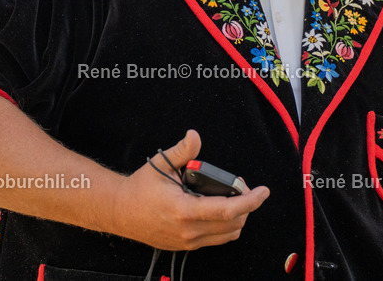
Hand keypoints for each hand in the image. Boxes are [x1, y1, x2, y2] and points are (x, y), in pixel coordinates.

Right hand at [110, 130, 269, 250]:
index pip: (227, 210)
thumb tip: (195, 136)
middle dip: (247, 206)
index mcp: (184, 210)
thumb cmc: (140, 188)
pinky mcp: (185, 246)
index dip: (250, 201)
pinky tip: (222, 211)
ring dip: (238, 218)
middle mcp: (188, 231)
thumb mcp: (161, 165)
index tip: (263, 191)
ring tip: (235, 199)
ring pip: (227, 235)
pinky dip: (226, 226)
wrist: (119, 212)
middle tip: (244, 189)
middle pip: (233, 224)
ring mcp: (187, 242)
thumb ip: (183, 151)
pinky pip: (215, 239)